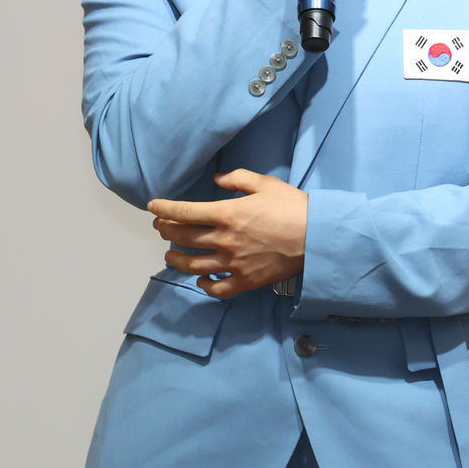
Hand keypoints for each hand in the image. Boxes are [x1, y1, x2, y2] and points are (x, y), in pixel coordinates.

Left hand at [147, 170, 307, 298]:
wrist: (316, 236)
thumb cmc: (291, 206)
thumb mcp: (264, 183)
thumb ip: (237, 179)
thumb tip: (216, 180)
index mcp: (227, 214)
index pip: (184, 212)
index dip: (164, 208)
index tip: (152, 206)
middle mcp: (225, 240)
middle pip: (183, 238)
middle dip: (166, 230)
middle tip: (161, 226)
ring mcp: (233, 263)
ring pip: (192, 266)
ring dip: (175, 259)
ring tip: (169, 254)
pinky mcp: (245, 281)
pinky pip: (217, 288)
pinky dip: (204, 285)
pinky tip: (200, 279)